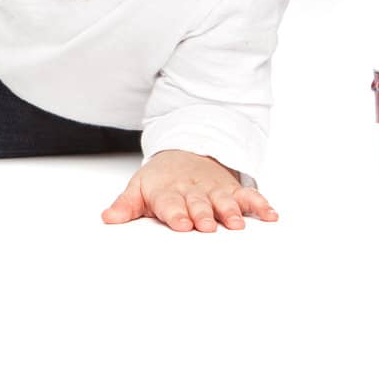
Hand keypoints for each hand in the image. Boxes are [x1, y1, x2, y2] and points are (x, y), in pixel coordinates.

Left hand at [101, 149, 278, 231]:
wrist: (185, 152)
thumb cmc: (161, 179)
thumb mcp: (139, 187)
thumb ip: (126, 205)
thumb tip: (108, 219)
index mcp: (168, 192)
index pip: (172, 204)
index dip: (177, 214)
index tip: (182, 224)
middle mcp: (193, 191)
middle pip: (199, 203)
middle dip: (205, 215)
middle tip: (209, 227)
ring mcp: (214, 190)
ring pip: (224, 200)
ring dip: (232, 211)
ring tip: (238, 224)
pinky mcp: (232, 189)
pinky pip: (248, 196)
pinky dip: (260, 204)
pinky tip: (270, 215)